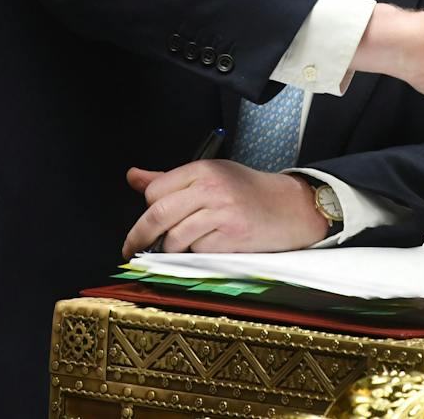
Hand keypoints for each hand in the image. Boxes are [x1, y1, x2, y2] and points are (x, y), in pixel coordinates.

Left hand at [121, 160, 326, 257]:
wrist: (291, 207)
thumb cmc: (249, 192)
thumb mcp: (211, 175)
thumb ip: (170, 180)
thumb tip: (133, 177)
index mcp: (203, 169)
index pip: (156, 191)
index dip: (147, 209)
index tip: (144, 222)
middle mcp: (211, 188)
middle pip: (159, 214)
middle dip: (140, 236)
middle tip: (131, 248)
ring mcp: (222, 213)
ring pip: (176, 238)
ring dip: (172, 248)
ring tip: (186, 243)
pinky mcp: (233, 237)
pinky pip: (199, 252)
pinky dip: (200, 253)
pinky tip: (215, 243)